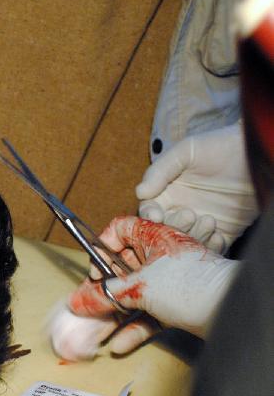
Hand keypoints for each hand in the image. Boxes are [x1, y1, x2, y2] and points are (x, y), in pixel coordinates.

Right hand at [49, 217, 238, 360]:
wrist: (232, 311)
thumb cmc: (191, 285)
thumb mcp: (139, 287)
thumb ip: (104, 294)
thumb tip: (77, 301)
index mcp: (154, 237)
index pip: (120, 229)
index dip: (103, 247)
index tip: (97, 270)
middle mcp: (161, 255)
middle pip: (122, 266)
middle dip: (104, 288)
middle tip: (91, 304)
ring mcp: (170, 281)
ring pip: (134, 293)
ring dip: (117, 312)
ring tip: (100, 328)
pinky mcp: (177, 304)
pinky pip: (149, 313)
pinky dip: (135, 327)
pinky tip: (120, 344)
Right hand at [137, 123, 258, 252]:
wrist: (255, 153)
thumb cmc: (219, 146)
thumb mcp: (186, 151)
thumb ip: (160, 170)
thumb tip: (140, 192)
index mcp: (167, 192)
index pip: (149, 210)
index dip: (149, 215)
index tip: (156, 215)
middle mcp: (181, 209)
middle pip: (165, 229)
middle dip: (174, 226)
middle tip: (190, 214)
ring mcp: (201, 222)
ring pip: (186, 241)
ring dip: (194, 235)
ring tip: (209, 219)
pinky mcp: (223, 231)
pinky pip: (210, 249)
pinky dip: (210, 246)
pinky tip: (218, 233)